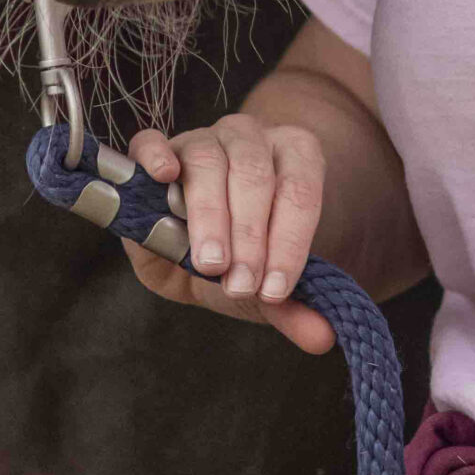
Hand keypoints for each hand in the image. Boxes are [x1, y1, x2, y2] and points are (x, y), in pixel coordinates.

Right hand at [121, 114, 335, 355]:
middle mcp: (251, 137)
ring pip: (209, 161)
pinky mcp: (159, 147)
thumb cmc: (241, 256)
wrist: (198, 241)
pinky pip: (152, 140)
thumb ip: (291, 307)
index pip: (300, 191)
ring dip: (210, 215)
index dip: (290, 242)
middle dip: (249, 235)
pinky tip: (164, 176)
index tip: (274, 290)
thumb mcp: (263, 285)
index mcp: (293, 156)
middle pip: (255, 174)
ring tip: (210, 261)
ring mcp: (204, 137)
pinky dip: (157, 155)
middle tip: (240, 283)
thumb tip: (322, 337)